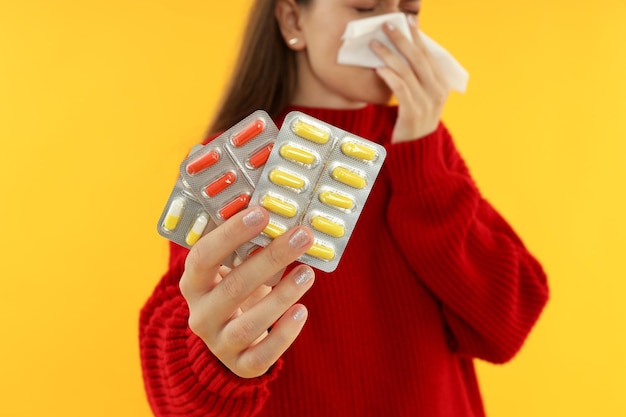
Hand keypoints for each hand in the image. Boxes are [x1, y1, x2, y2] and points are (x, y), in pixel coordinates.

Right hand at [179, 206, 315, 377]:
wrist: (231, 339)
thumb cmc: (237, 289)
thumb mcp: (235, 266)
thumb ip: (251, 244)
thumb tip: (283, 214)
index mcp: (194, 283)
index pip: (204, 256)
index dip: (231, 234)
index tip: (262, 213)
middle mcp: (200, 314)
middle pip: (233, 287)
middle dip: (271, 258)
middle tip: (302, 236)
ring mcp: (219, 343)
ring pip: (249, 324)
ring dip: (282, 296)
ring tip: (308, 272)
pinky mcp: (241, 365)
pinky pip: (262, 356)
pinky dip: (284, 334)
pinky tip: (302, 310)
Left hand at [371, 16, 449, 142]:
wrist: (417, 153)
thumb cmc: (414, 124)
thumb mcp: (422, 100)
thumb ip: (418, 82)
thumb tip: (404, 56)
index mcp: (441, 86)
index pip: (428, 56)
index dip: (418, 38)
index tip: (407, 22)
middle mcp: (437, 92)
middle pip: (417, 59)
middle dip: (401, 39)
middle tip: (387, 25)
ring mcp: (426, 103)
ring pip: (406, 71)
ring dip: (389, 55)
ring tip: (375, 44)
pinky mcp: (413, 113)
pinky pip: (401, 89)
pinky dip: (389, 76)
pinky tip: (379, 68)